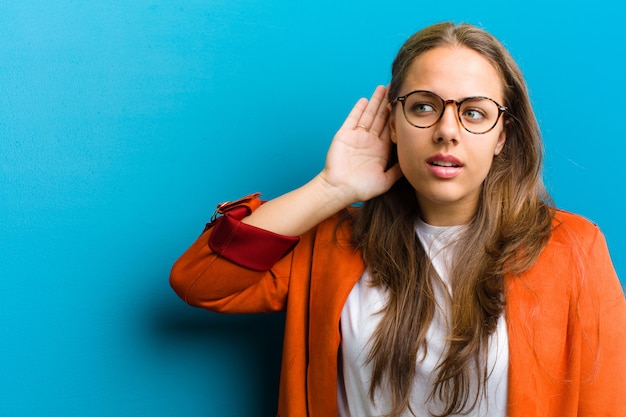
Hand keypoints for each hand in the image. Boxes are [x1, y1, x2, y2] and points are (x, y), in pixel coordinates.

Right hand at [318, 85, 402, 204]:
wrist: (339, 189)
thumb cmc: (361, 188)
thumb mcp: (386, 180)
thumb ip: (398, 170)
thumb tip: (413, 161)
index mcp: (380, 150)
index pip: (391, 128)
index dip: (397, 116)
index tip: (405, 104)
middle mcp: (369, 141)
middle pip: (381, 118)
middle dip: (388, 103)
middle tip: (396, 89)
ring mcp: (356, 137)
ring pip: (368, 115)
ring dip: (375, 102)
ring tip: (382, 88)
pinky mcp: (344, 135)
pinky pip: (352, 119)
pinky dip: (358, 110)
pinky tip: (365, 100)